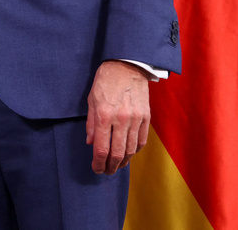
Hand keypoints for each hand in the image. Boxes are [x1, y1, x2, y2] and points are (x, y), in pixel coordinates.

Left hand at [85, 60, 150, 174]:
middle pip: (117, 153)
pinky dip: (135, 151)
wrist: (127, 65)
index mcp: (104, 115)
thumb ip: (91, 123)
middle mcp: (121, 119)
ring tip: (117, 166)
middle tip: (106, 171)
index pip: (101, 149)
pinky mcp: (146, 117)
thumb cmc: (105, 81)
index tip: (96, 169)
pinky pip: (142, 140)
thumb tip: (91, 143)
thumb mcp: (91, 100)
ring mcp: (136, 119)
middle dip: (110, 166)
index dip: (98, 163)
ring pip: (131, 150)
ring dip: (123, 162)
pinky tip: (129, 154)